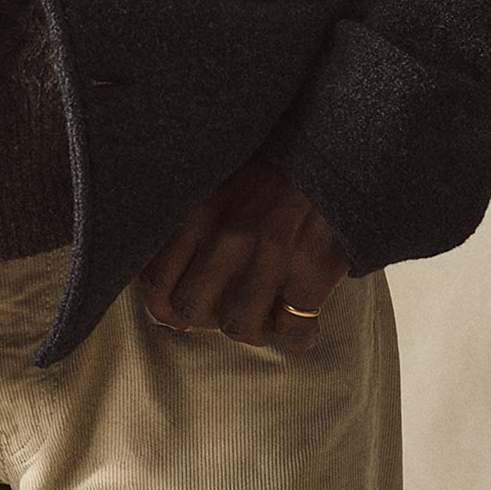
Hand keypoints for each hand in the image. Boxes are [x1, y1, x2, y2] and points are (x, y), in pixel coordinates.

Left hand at [138, 152, 352, 353]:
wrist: (334, 155)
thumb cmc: (271, 169)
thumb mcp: (218, 177)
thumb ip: (188, 219)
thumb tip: (169, 285)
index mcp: (199, 209)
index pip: (156, 280)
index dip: (164, 307)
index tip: (176, 314)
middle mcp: (228, 235)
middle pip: (193, 311)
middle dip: (207, 317)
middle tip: (225, 307)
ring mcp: (269, 257)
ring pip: (240, 328)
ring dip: (254, 327)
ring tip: (267, 311)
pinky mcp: (311, 274)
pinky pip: (292, 334)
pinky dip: (297, 334)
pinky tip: (301, 318)